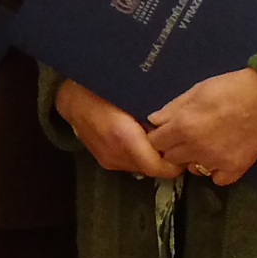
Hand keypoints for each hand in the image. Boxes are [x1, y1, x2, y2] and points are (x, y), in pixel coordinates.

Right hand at [56, 77, 177, 179]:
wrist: (70, 98)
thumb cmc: (102, 88)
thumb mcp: (131, 94)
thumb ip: (153, 112)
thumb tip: (179, 122)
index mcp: (124, 137)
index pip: (159, 167)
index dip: (177, 161)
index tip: (186, 147)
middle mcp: (117, 155)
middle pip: (153, 169)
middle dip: (167, 158)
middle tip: (179, 141)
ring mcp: (109, 160)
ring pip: (143, 167)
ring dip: (153, 157)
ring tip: (161, 137)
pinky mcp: (105, 160)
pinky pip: (131, 163)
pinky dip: (140, 154)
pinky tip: (142, 138)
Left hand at [145, 67, 256, 185]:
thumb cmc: (230, 88)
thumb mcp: (196, 90)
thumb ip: (172, 108)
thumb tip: (153, 121)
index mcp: (184, 126)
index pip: (156, 142)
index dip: (159, 136)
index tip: (166, 132)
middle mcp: (196, 148)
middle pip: (171, 158)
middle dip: (174, 147)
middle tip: (187, 135)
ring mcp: (216, 162)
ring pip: (192, 169)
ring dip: (194, 159)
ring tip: (206, 144)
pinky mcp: (235, 169)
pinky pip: (216, 179)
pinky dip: (215, 170)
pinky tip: (221, 156)